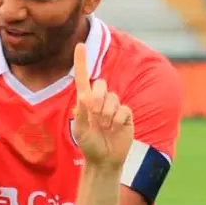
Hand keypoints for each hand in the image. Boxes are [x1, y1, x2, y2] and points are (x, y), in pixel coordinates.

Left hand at [71, 43, 133, 167]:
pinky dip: (117, 121)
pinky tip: (115, 129)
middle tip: (96, 117)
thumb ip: (83, 113)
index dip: (81, 62)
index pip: (83, 78)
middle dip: (97, 100)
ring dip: (107, 115)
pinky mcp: (126, 114)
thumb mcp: (81, 131)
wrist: (105, 159)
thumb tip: (85, 95)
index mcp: (85, 102)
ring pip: (112, 98)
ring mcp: (114, 106)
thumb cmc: (89, 145)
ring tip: (105, 127)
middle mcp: (100, 100)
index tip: (80, 45)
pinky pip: (123, 110)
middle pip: (101, 85)